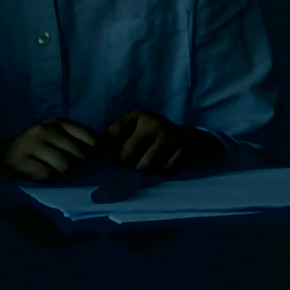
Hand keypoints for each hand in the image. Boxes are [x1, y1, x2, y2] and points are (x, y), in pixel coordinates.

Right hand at [0, 121, 97, 183]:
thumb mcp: (53, 138)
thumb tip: (101, 158)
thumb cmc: (31, 151)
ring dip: (63, 176)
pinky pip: (47, 175)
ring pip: (65, 166)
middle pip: (79, 155)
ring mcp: (32, 143)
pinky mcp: (21, 160)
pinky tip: (39, 177)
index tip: (90, 165)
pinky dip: (46, 180)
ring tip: (56, 176)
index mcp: (58, 122)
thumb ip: (73, 143)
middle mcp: (45, 128)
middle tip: (72, 176)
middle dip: (80, 169)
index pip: (90, 139)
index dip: (94, 155)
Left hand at [92, 109, 215, 175]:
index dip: (109, 152)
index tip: (112, 160)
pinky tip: (164, 166)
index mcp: (138, 116)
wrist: (193, 142)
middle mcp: (153, 122)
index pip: (112, 135)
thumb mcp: (138, 132)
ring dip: (144, 172)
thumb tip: (96, 157)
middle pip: (127, 154)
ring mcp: (169, 135)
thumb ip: (118, 141)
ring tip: (147, 168)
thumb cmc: (156, 140)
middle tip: (129, 169)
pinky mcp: (182, 150)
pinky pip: (162, 171)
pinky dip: (161, 173)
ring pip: (145, 166)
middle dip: (125, 167)